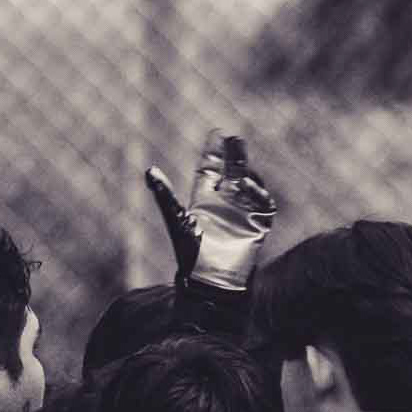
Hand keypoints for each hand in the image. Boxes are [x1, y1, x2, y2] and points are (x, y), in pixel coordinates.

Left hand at [146, 131, 276, 291]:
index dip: (214, 151)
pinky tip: (245, 184)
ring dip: (246, 168)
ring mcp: (243, 211)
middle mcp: (224, 202)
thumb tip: (149, 170)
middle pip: (232, 170)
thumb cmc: (190, 252)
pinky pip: (263, 201)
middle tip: (235, 137)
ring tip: (239, 157)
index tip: (218, 133)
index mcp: (204, 199)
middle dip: (234, 154)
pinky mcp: (258, 223)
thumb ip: (164, 194)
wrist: (212, 278)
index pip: (211, 168)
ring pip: (249, 182)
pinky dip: (257, 191)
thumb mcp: (176, 218)